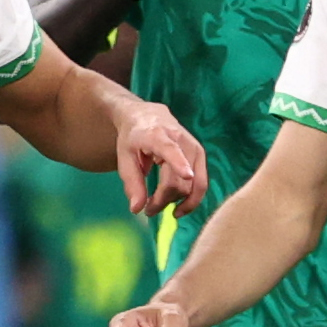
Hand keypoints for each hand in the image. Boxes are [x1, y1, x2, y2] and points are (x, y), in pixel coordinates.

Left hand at [109, 98, 210, 217]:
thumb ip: (132, 183)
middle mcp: (180, 139)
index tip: (187, 175)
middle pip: (178, 180)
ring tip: (158, 206)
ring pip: (192, 185)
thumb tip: (137, 209)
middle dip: (163, 201)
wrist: (147, 115)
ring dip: (177, 202)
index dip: (179, 163)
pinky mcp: (200, 155)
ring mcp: (194, 147)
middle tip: (148, 210)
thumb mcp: (124, 158)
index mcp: (157, 136)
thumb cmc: (133, 138)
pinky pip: (201, 183)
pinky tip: (178, 207)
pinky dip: (190, 199)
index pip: (170, 149)